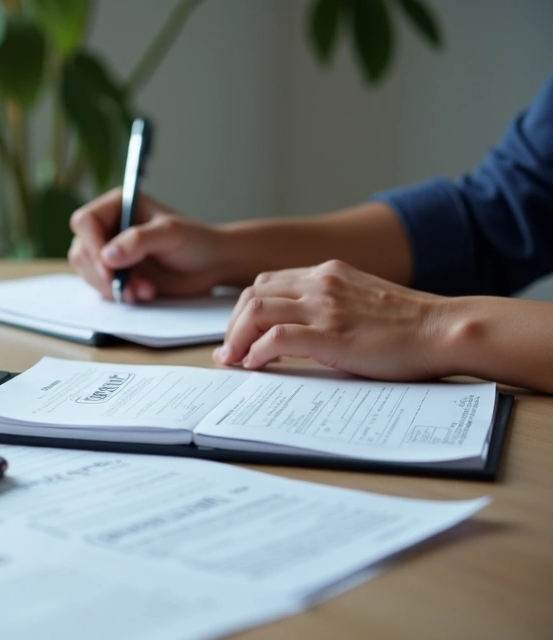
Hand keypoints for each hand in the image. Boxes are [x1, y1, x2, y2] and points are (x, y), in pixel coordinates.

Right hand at [68, 188, 232, 301]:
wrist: (212, 266)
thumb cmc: (196, 241)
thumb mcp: (170, 234)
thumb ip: (138, 241)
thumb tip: (107, 256)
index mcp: (118, 205)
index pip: (85, 222)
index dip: (92, 246)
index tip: (109, 268)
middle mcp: (109, 227)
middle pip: (81, 250)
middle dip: (103, 273)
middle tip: (127, 287)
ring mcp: (109, 252)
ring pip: (87, 271)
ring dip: (111, 287)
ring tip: (143, 291)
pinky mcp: (115, 274)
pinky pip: (99, 287)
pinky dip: (117, 294)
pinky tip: (143, 293)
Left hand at [213, 259, 452, 380]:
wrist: (445, 329)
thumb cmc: (410, 325)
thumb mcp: (361, 301)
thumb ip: (329, 306)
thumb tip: (297, 333)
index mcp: (327, 272)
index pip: (267, 283)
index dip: (245, 310)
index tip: (239, 334)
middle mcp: (321, 282)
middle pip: (253, 295)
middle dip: (234, 325)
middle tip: (229, 352)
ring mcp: (324, 306)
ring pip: (256, 311)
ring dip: (237, 338)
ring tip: (235, 361)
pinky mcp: (330, 333)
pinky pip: (276, 337)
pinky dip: (257, 352)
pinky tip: (256, 365)